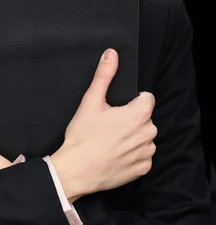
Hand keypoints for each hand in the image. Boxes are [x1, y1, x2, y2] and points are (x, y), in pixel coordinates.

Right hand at [50, 49, 156, 201]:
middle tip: (110, 123)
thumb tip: (112, 54)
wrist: (77, 170)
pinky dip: (133, 153)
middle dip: (132, 117)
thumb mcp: (91, 100)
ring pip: (145, 136)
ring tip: (111, 139)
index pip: (147, 98)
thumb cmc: (83, 136)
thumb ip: (104, 75)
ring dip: (133, 135)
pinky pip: (143, 155)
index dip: (132, 100)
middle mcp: (148, 134)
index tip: (117, 107)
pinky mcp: (142, 169)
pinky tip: (115, 152)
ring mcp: (146, 153)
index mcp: (138, 115)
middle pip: (145, 117)